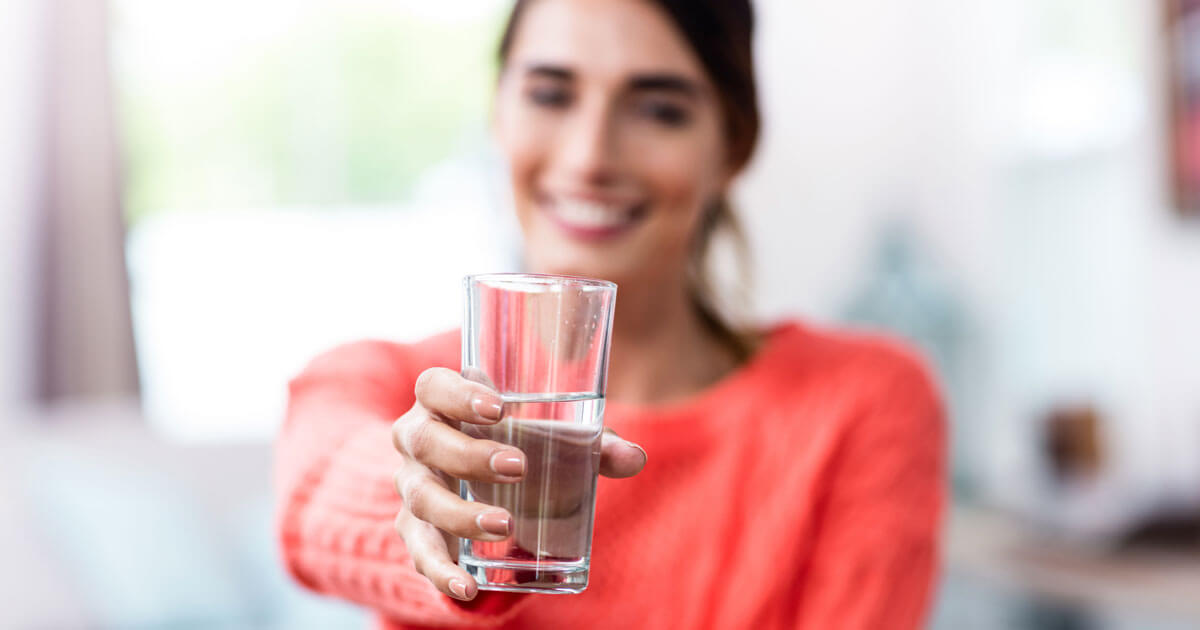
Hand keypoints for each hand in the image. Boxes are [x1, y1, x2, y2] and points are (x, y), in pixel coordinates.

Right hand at [391, 367, 646, 600]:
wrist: (472, 487)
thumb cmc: (516, 444)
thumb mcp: (551, 440)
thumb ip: (592, 445)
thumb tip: (635, 458)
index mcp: (443, 403)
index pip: (433, 386)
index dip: (458, 393)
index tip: (499, 408)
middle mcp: (418, 440)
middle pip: (424, 440)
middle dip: (469, 455)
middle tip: (519, 467)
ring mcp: (412, 486)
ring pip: (421, 497)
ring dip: (460, 513)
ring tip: (505, 525)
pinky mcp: (415, 531)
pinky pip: (420, 552)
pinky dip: (441, 572)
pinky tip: (468, 586)